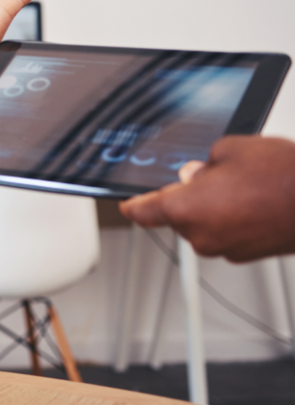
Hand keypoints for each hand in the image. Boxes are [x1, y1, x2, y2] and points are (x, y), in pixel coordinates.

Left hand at [119, 136, 294, 261]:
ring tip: (244, 186)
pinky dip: (233, 220)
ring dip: (213, 208)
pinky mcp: (248, 255)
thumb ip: (202, 163)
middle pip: (176, 216)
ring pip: (204, 225)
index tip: (126, 204)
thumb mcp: (230, 149)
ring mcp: (225, 249)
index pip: (142, 212)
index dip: (132, 205)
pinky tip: (255, 201)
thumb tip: (196, 174)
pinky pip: (227, 234)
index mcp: (184, 209)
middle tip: (212, 175)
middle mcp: (200, 235)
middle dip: (188, 197)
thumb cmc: (282, 176)